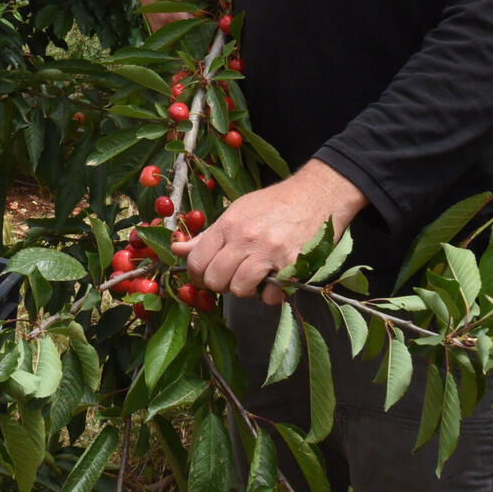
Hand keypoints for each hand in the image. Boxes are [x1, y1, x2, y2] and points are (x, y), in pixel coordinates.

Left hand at [169, 160, 367, 303]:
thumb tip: (176, 249)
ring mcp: (270, 253)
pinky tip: (275, 278)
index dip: (197, 274)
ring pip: (240, 290)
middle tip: (231, 277)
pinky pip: (270, 296)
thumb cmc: (274, 204)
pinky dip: (271, 293)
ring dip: (245, 289)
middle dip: (220, 284)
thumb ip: (208, 235)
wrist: (316, 195)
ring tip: (254, 276)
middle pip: (215, 280)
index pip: (197, 261)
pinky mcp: (293, 265)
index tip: (205, 276)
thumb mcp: (237, 212)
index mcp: (229, 224)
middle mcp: (246, 238)